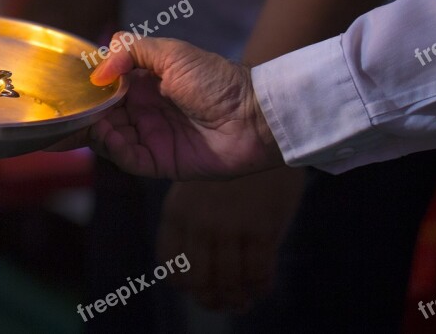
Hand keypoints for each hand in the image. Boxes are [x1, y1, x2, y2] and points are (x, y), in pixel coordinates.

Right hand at [68, 34, 283, 179]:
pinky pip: (130, 159)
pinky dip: (115, 149)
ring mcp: (152, 138)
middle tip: (63, 114)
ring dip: (97, 131)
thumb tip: (97, 73)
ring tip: (91, 122)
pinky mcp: (161, 162)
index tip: (65, 89)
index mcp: (146, 84)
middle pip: (103, 117)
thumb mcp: (172, 53)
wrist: (253, 114)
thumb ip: (130, 52)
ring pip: (111, 139)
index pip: (106, 90)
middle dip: (83, 116)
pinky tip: (109, 135)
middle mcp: (145, 112)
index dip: (87, 91)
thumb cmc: (217, 79)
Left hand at [157, 167, 303, 310]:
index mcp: (176, 211)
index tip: (198, 287)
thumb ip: (193, 223)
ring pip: (228, 283)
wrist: (265, 134)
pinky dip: (259, 288)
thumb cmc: (231, 165)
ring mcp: (229, 226)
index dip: (184, 284)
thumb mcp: (198, 187)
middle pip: (197, 281)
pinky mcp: (260, 227)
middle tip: (224, 301)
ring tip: (243, 300)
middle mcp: (198, 222)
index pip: (170, 265)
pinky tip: (262, 286)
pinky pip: (258, 273)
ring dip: (237, 299)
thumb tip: (200, 271)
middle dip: (211, 298)